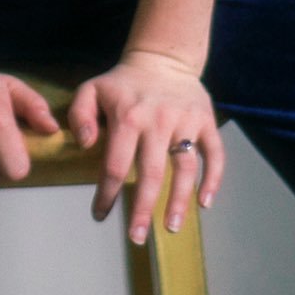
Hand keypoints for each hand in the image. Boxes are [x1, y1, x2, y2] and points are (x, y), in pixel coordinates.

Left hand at [66, 53, 224, 244]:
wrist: (164, 57)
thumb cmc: (123, 82)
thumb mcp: (92, 89)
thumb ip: (80, 115)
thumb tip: (85, 145)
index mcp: (128, 116)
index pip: (115, 164)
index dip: (106, 193)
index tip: (100, 215)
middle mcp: (158, 121)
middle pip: (151, 173)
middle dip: (142, 208)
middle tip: (136, 237)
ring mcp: (185, 121)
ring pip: (184, 168)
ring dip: (178, 201)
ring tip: (170, 228)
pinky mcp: (206, 120)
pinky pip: (214, 153)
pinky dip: (213, 179)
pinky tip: (205, 204)